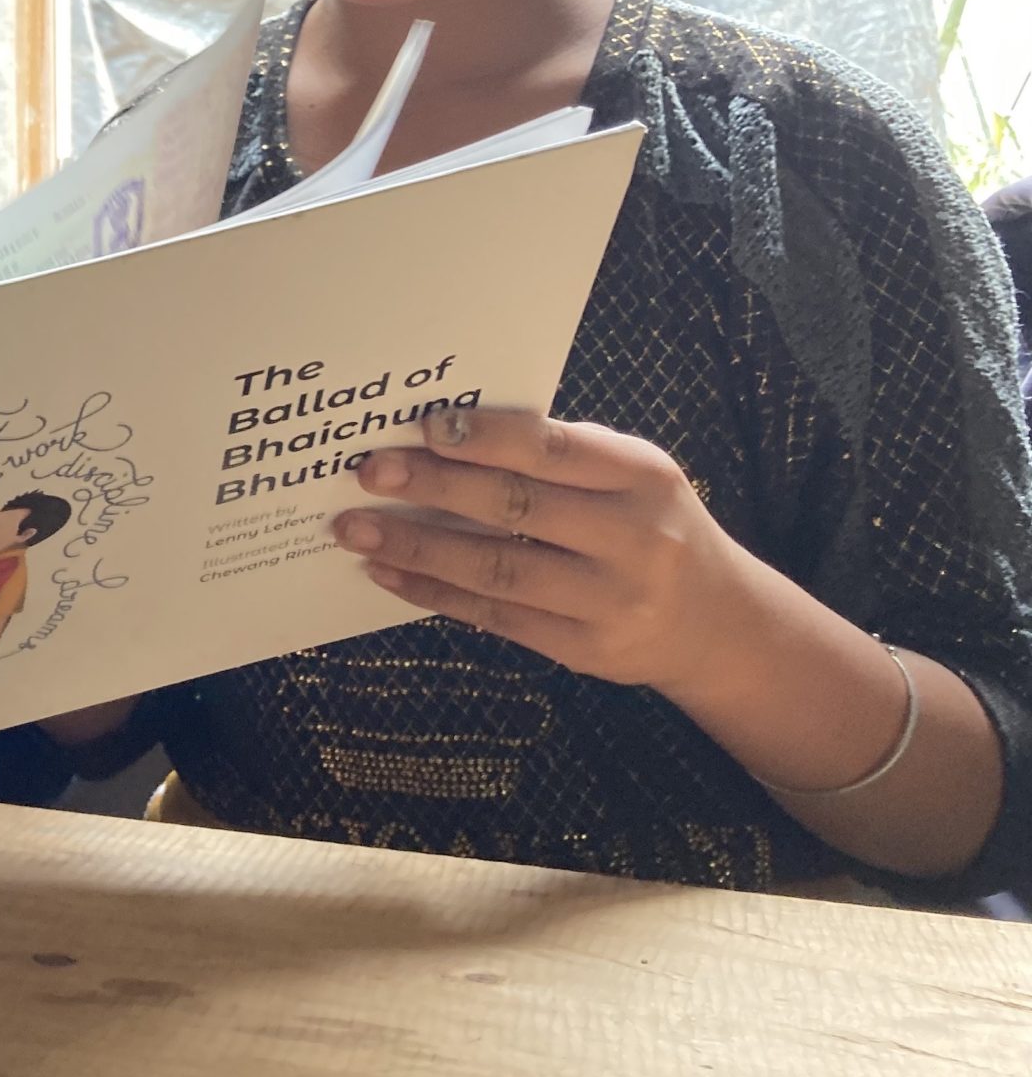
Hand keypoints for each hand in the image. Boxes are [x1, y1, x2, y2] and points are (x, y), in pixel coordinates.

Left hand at [334, 407, 769, 700]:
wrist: (718, 623)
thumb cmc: (650, 526)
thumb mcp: (631, 478)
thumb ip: (559, 457)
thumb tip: (444, 436)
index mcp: (643, 476)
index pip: (552, 449)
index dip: (483, 437)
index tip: (420, 427)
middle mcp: (634, 538)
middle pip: (516, 507)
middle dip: (434, 486)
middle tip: (369, 471)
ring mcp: (611, 600)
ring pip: (497, 568)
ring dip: (417, 546)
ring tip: (356, 528)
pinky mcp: (586, 649)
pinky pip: (496, 616)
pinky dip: (434, 592)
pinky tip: (388, 572)